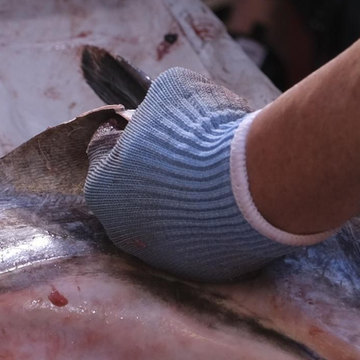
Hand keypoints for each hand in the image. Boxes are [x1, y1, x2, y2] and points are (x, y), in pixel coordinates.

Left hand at [84, 68, 331, 281]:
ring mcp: (165, 257)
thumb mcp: (171, 89)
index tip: (153, 126)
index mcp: (103, 188)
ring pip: (171, 222)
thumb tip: (163, 106)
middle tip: (189, 152)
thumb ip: (156, 101)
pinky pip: (205, 241)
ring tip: (217, 178)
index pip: (105, 157)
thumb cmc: (203, 132)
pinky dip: (214, 223)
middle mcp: (124, 231)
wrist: (256, 181)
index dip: (130, 136)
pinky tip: (235, 202)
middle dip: (157, 173)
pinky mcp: (204, 270)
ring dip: (186, 202)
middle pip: (137, 194)